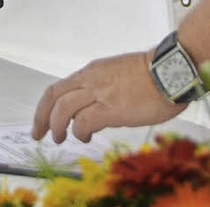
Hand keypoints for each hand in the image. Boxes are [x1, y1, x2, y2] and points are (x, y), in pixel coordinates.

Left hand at [32, 51, 183, 143]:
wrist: (170, 71)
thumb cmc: (152, 74)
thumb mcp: (118, 74)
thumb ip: (103, 86)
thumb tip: (96, 107)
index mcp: (92, 71)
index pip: (59, 88)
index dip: (46, 106)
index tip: (42, 120)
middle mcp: (90, 79)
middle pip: (54, 97)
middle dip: (42, 117)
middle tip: (40, 133)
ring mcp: (99, 92)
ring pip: (62, 109)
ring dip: (57, 127)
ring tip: (61, 139)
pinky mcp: (110, 108)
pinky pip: (83, 122)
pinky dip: (79, 132)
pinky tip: (86, 137)